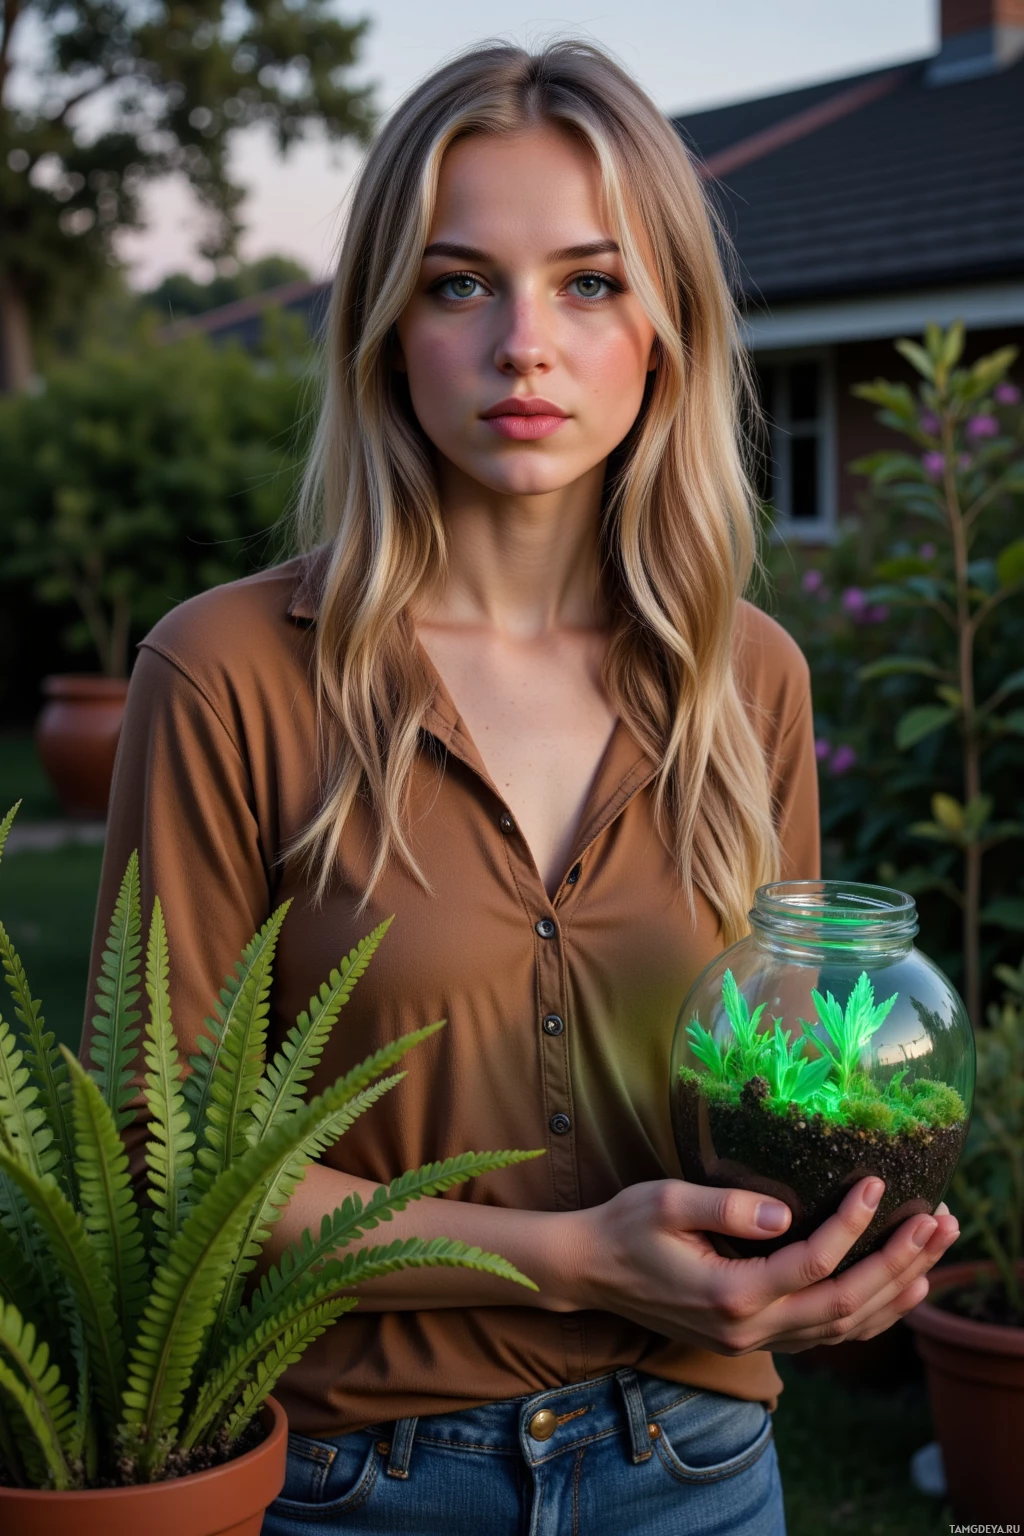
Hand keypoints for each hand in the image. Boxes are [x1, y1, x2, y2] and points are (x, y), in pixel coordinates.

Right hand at [573, 1176, 958, 1354]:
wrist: (592, 1271)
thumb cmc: (626, 1226)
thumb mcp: (666, 1201)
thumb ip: (726, 1207)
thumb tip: (785, 1214)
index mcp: (730, 1294)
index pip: (812, 1264)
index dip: (852, 1225)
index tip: (877, 1182)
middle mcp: (750, 1329)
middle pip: (845, 1307)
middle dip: (899, 1263)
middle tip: (939, 1222)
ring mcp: (754, 1341)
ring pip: (844, 1330)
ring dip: (895, 1291)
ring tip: (935, 1251)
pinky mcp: (754, 1338)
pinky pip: (827, 1336)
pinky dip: (870, 1314)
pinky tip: (896, 1288)